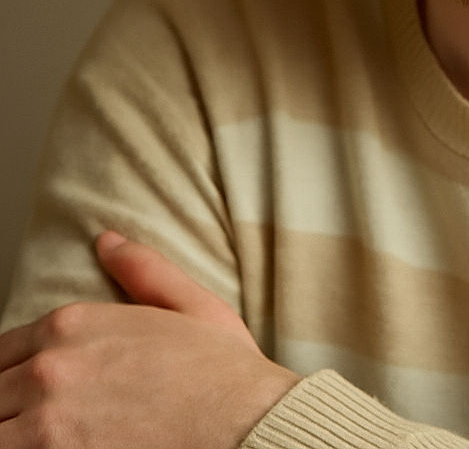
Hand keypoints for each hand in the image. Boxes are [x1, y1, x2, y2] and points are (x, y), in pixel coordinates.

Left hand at [0, 232, 298, 448]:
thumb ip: (143, 269)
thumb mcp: (192, 304)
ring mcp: (44, 418)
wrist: (243, 420)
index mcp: (74, 324)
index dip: (9, 376)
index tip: (22, 394)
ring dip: (9, 431)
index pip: (1, 352)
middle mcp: (50, 366)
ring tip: (36, 436)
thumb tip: (107, 241)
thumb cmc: (222, 370)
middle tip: (32, 419)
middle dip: (7, 405)